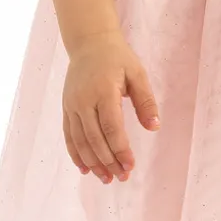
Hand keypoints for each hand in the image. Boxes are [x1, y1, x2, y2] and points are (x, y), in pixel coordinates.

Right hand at [62, 30, 160, 183]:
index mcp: (104, 90)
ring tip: (106, 178)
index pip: (111, 127)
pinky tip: (85, 168)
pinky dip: (76, 154)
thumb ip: (146, 100)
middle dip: (109, 161)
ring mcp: (72, 105)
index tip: (131, 165)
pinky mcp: (66, 108)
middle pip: (95, 139)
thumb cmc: (117, 58)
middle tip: (122, 177)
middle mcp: (84, 100)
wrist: (89, 42)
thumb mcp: (137, 73)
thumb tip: (155, 127)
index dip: (120, 149)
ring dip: (93, 163)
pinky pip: (69, 136)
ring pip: (80, 141)